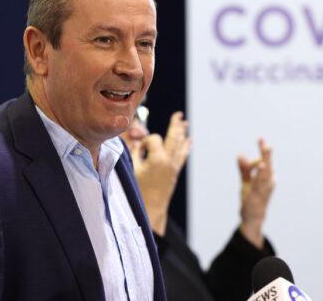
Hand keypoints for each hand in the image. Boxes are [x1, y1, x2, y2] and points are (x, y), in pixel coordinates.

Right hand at [132, 111, 190, 234]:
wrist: (151, 208)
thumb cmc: (139, 189)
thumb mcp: (133, 169)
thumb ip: (135, 151)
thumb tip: (138, 140)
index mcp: (158, 158)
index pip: (154, 138)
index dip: (145, 141)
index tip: (139, 150)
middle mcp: (169, 160)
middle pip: (173, 137)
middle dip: (175, 125)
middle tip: (179, 114)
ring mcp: (174, 166)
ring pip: (180, 145)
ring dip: (181, 133)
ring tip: (185, 123)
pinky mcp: (175, 171)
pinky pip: (183, 155)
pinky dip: (186, 146)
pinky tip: (189, 140)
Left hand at [238, 138, 274, 248]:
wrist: (254, 218)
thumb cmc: (252, 199)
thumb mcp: (247, 182)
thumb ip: (244, 169)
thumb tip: (240, 154)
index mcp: (266, 177)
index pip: (265, 161)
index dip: (263, 151)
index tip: (261, 139)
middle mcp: (267, 183)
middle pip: (267, 166)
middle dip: (266, 154)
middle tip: (265, 142)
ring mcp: (263, 190)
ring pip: (265, 175)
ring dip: (265, 165)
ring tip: (264, 156)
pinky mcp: (257, 197)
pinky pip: (259, 186)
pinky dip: (259, 178)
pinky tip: (261, 168)